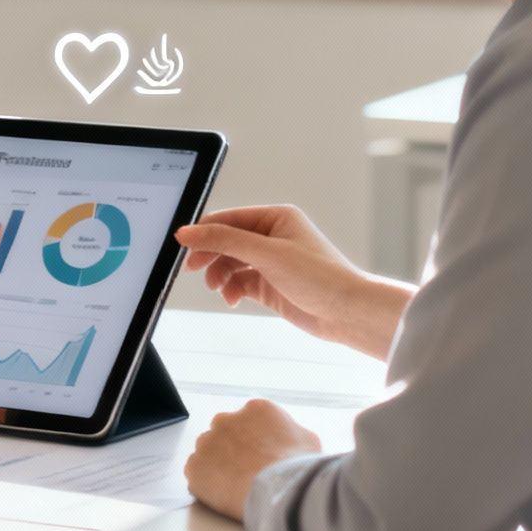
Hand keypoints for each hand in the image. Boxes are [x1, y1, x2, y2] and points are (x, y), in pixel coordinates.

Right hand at [175, 205, 411, 359]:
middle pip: (227, 241)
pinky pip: (240, 282)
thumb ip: (225, 240)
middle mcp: (273, 237)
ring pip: (231, 263)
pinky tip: (232, 298)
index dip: (205, 231)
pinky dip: (232, 290)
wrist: (348, 313)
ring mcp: (272, 262)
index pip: (229, 219)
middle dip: (210, 256)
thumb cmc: (321, 276)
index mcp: (276, 218)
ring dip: (220, 275)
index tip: (183, 245)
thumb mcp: (267, 253)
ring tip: (218, 288)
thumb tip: (188, 232)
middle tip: (193, 269)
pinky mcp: (271, 285)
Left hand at [184, 399, 321, 521]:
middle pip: (225, 432)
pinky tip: (224, 494)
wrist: (279, 491)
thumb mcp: (309, 441)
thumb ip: (294, 433)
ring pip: (208, 451)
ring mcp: (207, 443)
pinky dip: (206, 483)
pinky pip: (196, 473)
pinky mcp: (194, 467)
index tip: (261, 455)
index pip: (249, 420)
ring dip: (217, 464)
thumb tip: (294, 439)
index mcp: (255, 409)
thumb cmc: (297, 467)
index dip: (256, 440)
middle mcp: (227, 420)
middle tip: (247, 470)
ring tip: (236, 485)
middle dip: (232, 448)